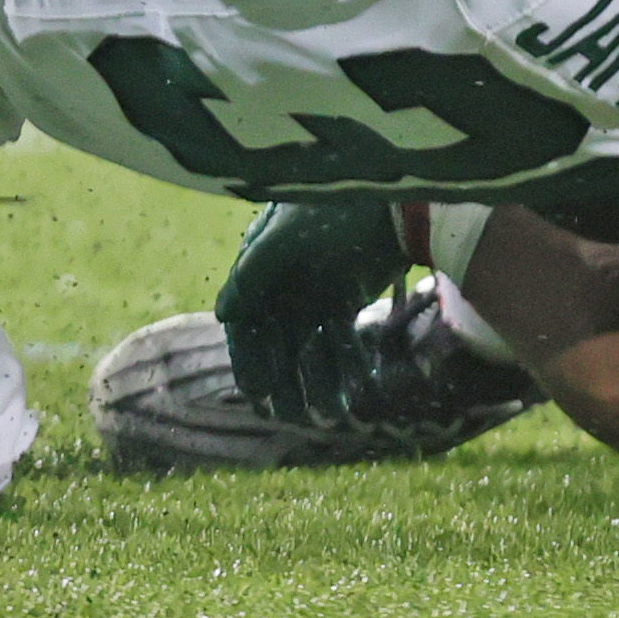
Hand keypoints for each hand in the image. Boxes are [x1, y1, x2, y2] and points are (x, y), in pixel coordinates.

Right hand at [214, 197, 413, 427]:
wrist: (397, 202)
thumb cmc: (336, 212)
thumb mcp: (286, 239)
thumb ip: (252, 273)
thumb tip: (222, 315)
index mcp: (261, 260)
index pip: (246, 317)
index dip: (249, 356)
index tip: (257, 393)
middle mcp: (284, 278)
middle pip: (277, 340)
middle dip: (285, 378)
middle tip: (293, 415)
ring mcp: (316, 287)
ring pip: (310, 345)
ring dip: (318, 378)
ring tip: (330, 414)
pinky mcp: (347, 295)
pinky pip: (340, 338)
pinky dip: (346, 363)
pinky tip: (354, 389)